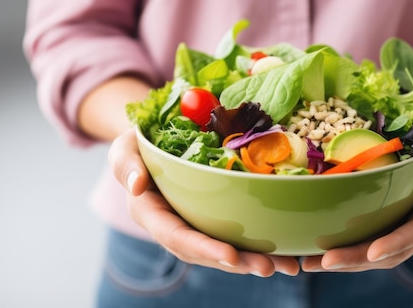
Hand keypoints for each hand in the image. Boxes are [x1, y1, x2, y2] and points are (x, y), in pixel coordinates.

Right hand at [108, 129, 300, 276]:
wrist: (152, 144)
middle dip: (238, 263)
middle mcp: (175, 227)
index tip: (230, 256)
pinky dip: (261, 245)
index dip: (203, 248)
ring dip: (256, 261)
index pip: (176, 236)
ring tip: (289, 266)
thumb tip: (137, 186)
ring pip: (226, 250)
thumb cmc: (138, 145)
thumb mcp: (124, 148)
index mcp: (152, 214)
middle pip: (207, 252)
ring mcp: (196, 226)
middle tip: (269, 267)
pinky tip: (289, 250)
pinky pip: (236, 236)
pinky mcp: (213, 219)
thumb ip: (125, 164)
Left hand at [301, 125, 412, 271]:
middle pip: (390, 252)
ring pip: (372, 253)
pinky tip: (311, 251)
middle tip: (325, 261)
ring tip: (309, 263)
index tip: (374, 252)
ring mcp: (399, 226)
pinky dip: (339, 248)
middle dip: (358, 259)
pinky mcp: (383, 222)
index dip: (397, 242)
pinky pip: (363, 241)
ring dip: (343, 261)